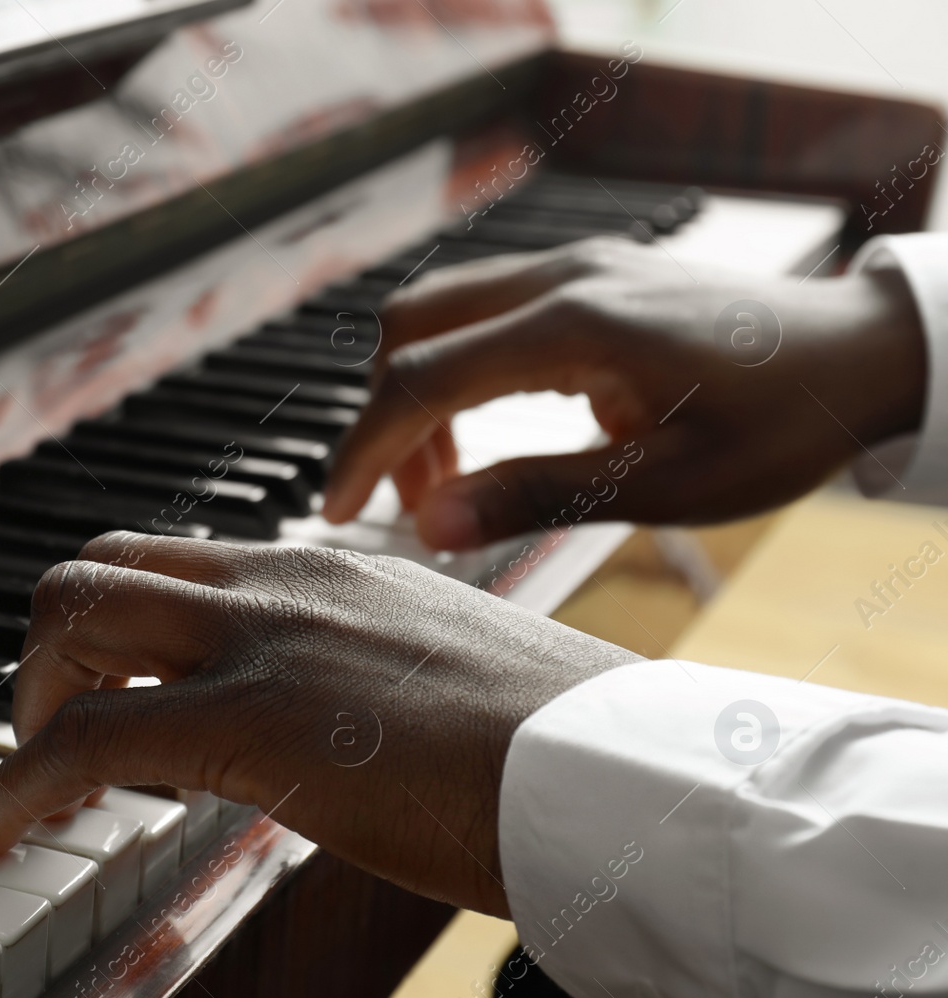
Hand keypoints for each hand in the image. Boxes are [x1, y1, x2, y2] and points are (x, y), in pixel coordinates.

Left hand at [0, 532, 636, 916]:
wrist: (615, 776)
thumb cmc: (552, 742)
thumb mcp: (439, 669)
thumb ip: (361, 665)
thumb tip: (322, 706)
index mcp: (329, 565)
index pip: (176, 556)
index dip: (113, 621)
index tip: (99, 683)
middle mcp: (282, 579)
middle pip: (99, 565)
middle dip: (50, 646)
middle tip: (52, 723)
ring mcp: (264, 641)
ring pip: (74, 619)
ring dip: (30, 701)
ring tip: (35, 778)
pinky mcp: (253, 722)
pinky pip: (88, 738)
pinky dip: (23, 783)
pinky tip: (7, 831)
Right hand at [321, 236, 927, 546]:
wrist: (865, 352)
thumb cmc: (786, 422)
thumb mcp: (668, 482)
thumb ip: (539, 496)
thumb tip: (434, 527)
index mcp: (578, 326)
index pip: (424, 380)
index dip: (365, 449)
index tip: (336, 510)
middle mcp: (564, 277)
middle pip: (410, 328)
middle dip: (384, 418)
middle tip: (406, 503)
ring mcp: (574, 265)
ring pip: (441, 311)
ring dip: (418, 392)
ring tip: (449, 478)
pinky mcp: (587, 272)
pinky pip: (484, 308)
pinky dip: (458, 369)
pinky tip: (497, 428)